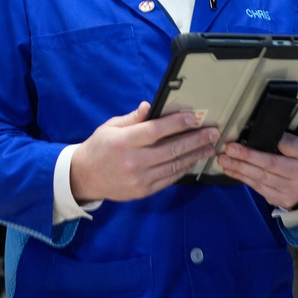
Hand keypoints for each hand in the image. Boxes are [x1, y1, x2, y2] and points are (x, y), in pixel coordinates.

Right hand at [70, 102, 218, 201]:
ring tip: (209, 146)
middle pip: (170, 149)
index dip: (176, 123)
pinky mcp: (144, 191)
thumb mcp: (110, 127)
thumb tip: (150, 106)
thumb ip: (132, 119)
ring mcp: (140, 178)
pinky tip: (193, 160)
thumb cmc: (99, 147)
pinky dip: (183, 169)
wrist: (85, 177)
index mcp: (124, 142)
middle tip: (212, 133)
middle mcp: (133, 161)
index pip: (155, 130)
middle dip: (195, 140)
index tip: (193, 118)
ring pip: (174, 165)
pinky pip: (169, 178)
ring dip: (194, 155)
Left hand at [216, 132, 297, 208]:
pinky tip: (231, 169)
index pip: (290, 144)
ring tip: (224, 159)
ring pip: (261, 177)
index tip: (252, 134)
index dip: (271, 140)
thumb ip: (286, 138)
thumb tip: (260, 129)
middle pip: (272, 164)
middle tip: (230, 149)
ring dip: (239, 167)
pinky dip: (242, 177)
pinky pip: (258, 187)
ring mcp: (293, 189)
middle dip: (247, 156)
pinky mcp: (281, 199)